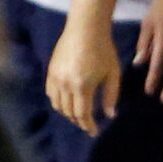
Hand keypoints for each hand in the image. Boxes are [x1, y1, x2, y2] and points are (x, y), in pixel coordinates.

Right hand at [47, 22, 122, 136]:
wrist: (85, 29)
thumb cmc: (104, 50)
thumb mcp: (113, 73)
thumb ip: (111, 95)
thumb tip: (110, 115)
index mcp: (82, 87)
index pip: (82, 114)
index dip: (88, 125)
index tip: (94, 132)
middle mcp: (65, 85)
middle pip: (68, 112)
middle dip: (79, 121)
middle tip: (88, 124)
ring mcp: (55, 78)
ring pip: (57, 105)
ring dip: (67, 113)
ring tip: (78, 114)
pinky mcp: (50, 71)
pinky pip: (50, 93)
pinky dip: (58, 102)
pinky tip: (66, 101)